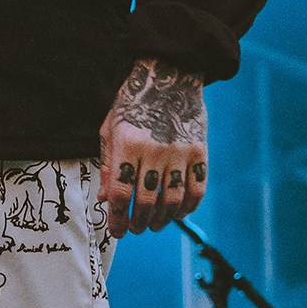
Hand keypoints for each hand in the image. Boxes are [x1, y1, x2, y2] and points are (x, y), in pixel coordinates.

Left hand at [98, 59, 206, 236]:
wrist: (168, 76)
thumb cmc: (133, 104)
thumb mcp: (110, 129)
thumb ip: (108, 166)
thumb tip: (106, 199)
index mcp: (127, 144)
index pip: (121, 193)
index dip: (118, 218)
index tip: (117, 231)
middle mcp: (154, 150)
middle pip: (146, 201)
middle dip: (138, 222)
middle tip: (135, 229)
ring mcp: (179, 151)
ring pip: (172, 200)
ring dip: (162, 219)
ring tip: (154, 224)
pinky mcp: (200, 151)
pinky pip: (197, 189)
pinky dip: (188, 207)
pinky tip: (179, 212)